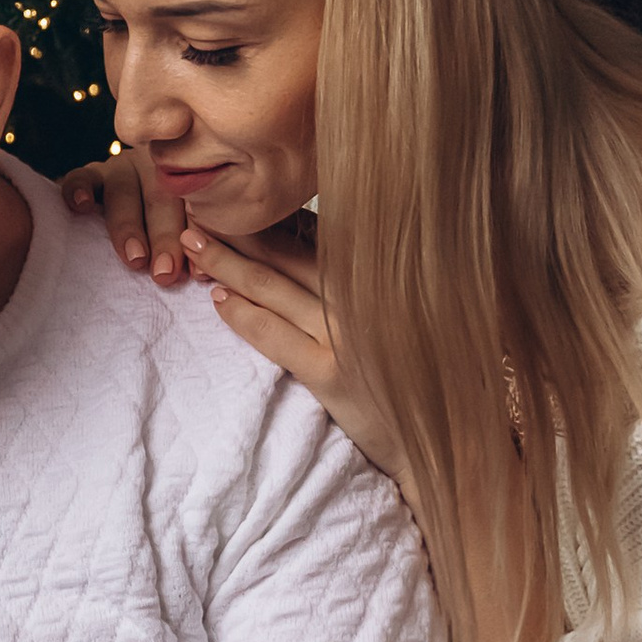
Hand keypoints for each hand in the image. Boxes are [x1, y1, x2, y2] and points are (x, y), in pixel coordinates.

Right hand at [62, 147, 195, 284]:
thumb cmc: (169, 224)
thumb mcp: (187, 227)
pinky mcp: (91, 172)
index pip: (195, 206)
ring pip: (122, 193)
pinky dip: (79, 189)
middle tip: (164, 272)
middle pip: (160, 199)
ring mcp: (121, 168)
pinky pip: (81, 177)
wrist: (130, 201)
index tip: (196, 273)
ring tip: (134, 258)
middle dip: (163, 237)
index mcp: (189, 178)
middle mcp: (156, 168)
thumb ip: (194, 246)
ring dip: (127, 227)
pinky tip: (80, 206)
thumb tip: (201, 273)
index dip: (196, 238)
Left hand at [180, 216, 409, 485]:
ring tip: (194, 243)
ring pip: (275, 288)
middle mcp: (366, 298)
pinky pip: (274, 337)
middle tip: (202, 206)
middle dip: (244, 230)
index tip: (241, 200)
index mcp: (385, 276)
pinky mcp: (332, 374)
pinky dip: (244, 315)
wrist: (446, 440)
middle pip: (291, 254)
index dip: (277, 217)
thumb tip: (321, 245)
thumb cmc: (421, 375)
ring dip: (229, 264)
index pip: (321, 236)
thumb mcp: (407, 315)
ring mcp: (348, 336)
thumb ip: (370, 282)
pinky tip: (218, 299)